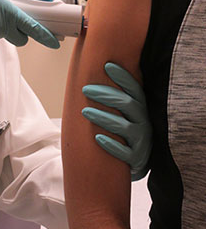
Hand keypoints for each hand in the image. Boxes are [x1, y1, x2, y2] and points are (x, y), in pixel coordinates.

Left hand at [82, 62, 151, 180]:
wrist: (135, 162)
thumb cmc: (125, 133)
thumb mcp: (125, 114)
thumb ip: (117, 98)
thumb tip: (98, 73)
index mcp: (141, 109)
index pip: (134, 89)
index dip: (123, 77)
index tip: (107, 65)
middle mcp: (144, 122)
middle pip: (127, 104)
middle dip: (106, 95)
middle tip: (85, 89)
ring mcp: (141, 141)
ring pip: (124, 126)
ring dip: (104, 117)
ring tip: (85, 111)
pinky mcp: (136, 159)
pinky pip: (124, 153)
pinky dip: (111, 145)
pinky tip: (97, 138)